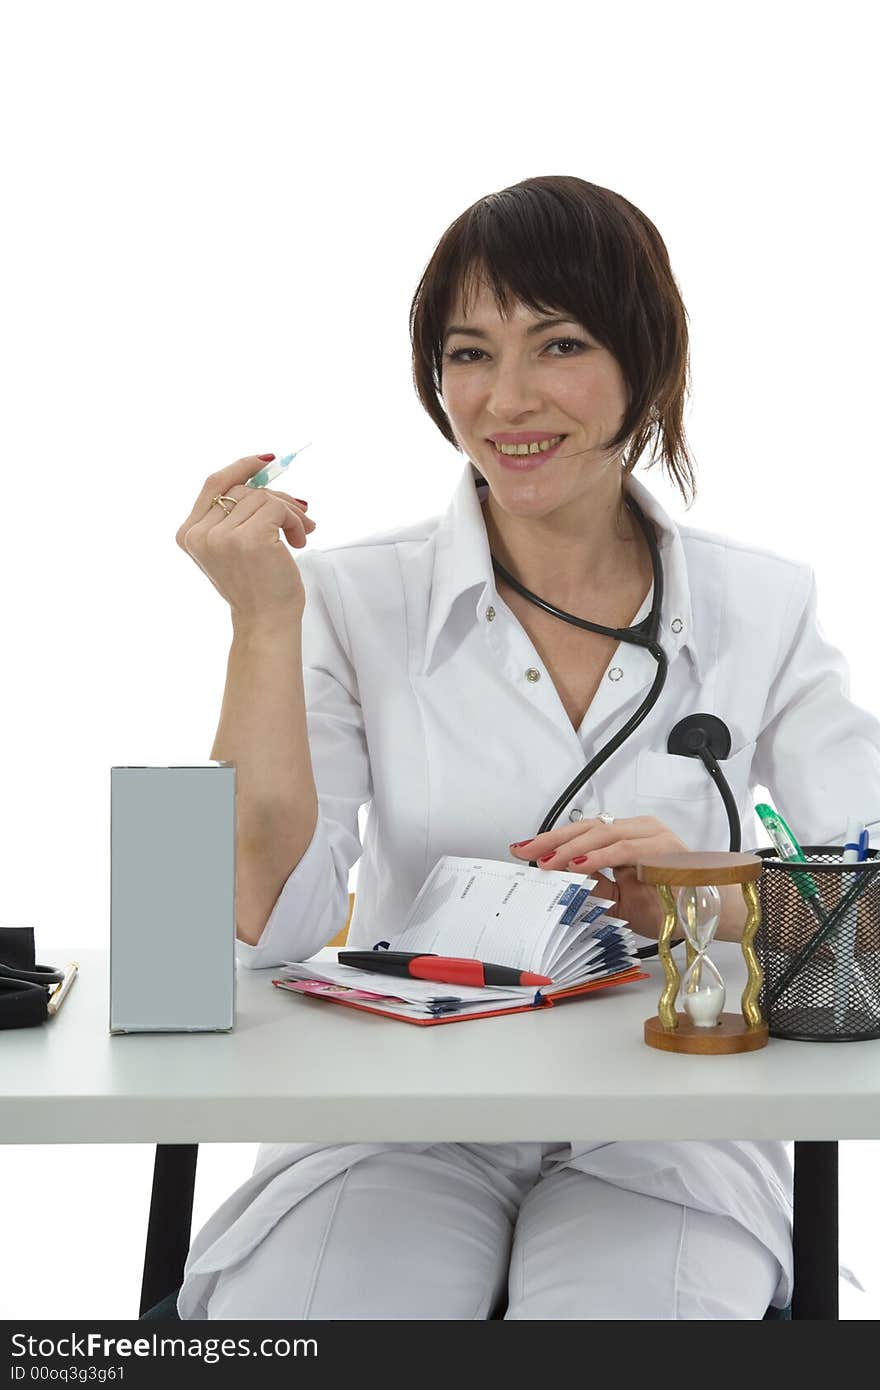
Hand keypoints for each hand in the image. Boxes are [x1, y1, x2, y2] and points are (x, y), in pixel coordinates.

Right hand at [175, 454, 316, 625]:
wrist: (266, 621)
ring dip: (289, 513)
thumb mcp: (233, 547)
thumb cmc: (256, 587)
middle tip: (300, 514)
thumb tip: (264, 475)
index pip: (213, 485)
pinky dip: (294, 520)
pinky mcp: (249, 538)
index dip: (240, 467)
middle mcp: (200, 534)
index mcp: (188, 534)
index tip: (264, 461)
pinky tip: (299, 541)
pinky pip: (277, 508)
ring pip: (262, 498)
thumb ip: (237, 514)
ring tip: (300, 534)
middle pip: (242, 490)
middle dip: (276, 498)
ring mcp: (223, 536)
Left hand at [509, 816, 689, 936]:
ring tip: (546, 862)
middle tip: (524, 852)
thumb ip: (593, 884)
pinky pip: (624, 849)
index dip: (553, 840)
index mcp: (630, 836)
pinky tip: (576, 865)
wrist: (711, 916)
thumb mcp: (619, 897)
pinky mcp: (664, 849)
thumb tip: (557, 876)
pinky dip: (598, 857)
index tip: (524, 850)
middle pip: (588, 828)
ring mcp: (653, 836)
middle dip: (552, 840)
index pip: (585, 832)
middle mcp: (641, 829)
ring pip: (602, 834)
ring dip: (570, 849)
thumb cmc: (668, 906)